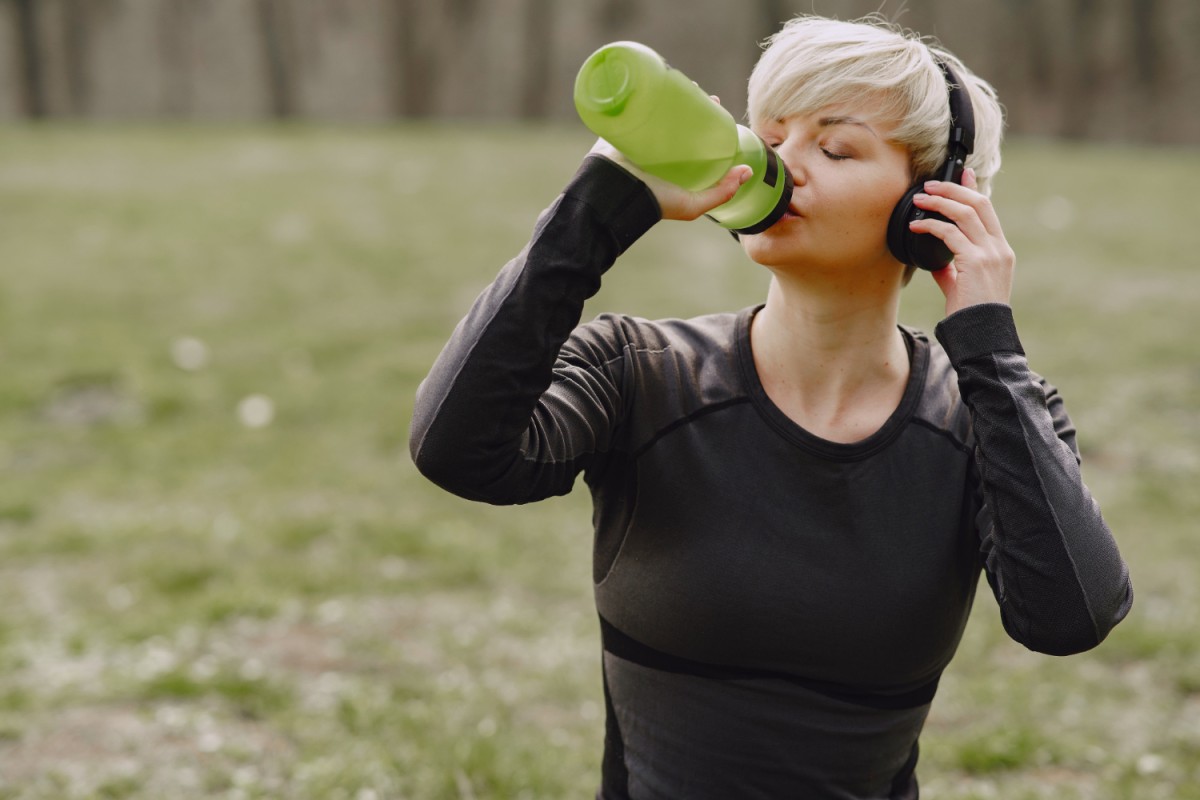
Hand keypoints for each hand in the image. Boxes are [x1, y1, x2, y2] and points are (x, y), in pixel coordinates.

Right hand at [586, 95, 752, 221]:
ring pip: (654, 109)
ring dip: (666, 92)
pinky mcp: (619, 128)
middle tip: (698, 88)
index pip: (691, 133)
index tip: (716, 103)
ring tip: (679, 80)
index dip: (705, 117)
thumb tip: (748, 171)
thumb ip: (722, 193)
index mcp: (672, 163)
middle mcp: (655, 149)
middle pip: (674, 118)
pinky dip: (640, 92)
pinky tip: (653, 79)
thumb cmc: (654, 202)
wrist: (615, 196)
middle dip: (688, 100)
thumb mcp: (693, 205)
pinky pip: (630, 106)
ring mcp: (636, 137)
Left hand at [908, 168, 1015, 316]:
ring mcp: (990, 253)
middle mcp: (999, 248)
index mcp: (1000, 251)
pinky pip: (950, 234)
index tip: (962, 172)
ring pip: (965, 213)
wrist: (982, 335)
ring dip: (939, 202)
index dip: (974, 188)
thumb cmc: (972, 314)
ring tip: (919, 199)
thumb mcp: (963, 286)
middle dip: (953, 188)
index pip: (988, 210)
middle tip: (929, 185)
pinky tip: (916, 227)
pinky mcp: (975, 262)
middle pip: (979, 204)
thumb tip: (936, 261)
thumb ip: (953, 270)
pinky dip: (931, 226)